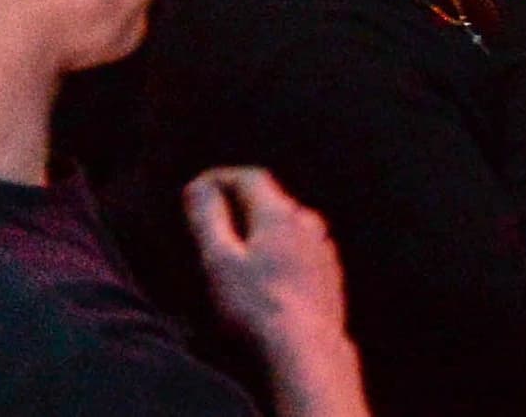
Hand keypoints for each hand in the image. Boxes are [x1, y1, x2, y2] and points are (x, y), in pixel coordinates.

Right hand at [184, 168, 360, 397]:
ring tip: (235, 248)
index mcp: (280, 213)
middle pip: (270, 199)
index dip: (221, 178)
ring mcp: (323, 247)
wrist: (306, 347)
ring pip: (287, 225)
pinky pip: (299, 249)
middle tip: (211, 218)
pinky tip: (265, 274)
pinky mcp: (329, 273)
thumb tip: (199, 186)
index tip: (196, 188)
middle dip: (239, 202)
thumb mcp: (219, 260)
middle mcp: (308, 222)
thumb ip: (208, 219)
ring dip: (260, 228)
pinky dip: (278, 251)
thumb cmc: (255, 305)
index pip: (250, 177)